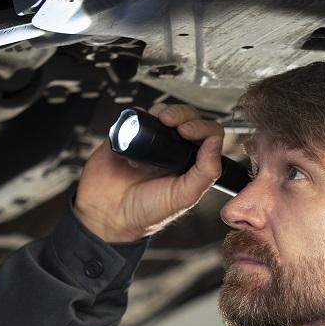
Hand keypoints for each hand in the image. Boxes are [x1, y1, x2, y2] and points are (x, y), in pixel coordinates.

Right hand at [74, 102, 224, 243]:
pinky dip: (139, 116)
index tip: (188, 132)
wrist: (108, 214)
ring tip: (159, 122)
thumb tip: (216, 142)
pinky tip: (138, 131)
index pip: (208, 135)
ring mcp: (151, 142)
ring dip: (164, 111)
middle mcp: (172, 150)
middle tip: (173, 123)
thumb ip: (205, 172)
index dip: (202, 127)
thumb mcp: (184, 196)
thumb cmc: (145, 211)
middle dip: (183, 114)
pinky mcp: (129, 135)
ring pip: (164, 112)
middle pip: (188, 118)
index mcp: (190, 164)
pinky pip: (137, 116)